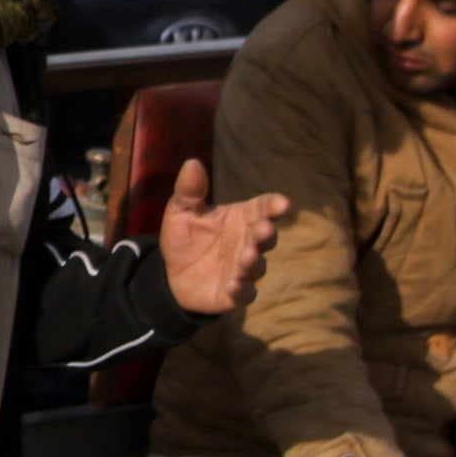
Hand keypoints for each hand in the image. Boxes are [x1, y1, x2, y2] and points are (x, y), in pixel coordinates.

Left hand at [145, 163, 290, 313]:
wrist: (172, 275)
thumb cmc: (185, 237)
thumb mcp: (181, 211)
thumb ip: (189, 190)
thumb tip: (192, 162)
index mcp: (240, 217)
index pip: (262, 208)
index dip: (274, 205)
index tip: (283, 203)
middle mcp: (247, 242)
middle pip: (265, 236)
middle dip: (266, 232)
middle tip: (263, 228)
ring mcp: (243, 268)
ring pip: (257, 265)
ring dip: (253, 260)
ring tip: (246, 255)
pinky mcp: (235, 293)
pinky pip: (245, 294)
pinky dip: (241, 291)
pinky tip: (233, 286)